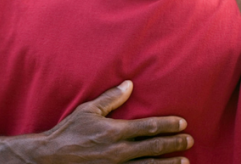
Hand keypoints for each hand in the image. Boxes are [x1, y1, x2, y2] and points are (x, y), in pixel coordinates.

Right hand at [37, 80, 192, 163]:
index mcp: (114, 132)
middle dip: (174, 144)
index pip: (149, 127)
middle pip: (154, 148)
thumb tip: (129, 84)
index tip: (182, 123)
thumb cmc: (69, 132)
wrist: (51, 158)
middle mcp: (118, 151)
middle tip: (190, 141)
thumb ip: (111, 98)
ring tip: (185, 162)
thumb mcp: (88, 110)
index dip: (168, 125)